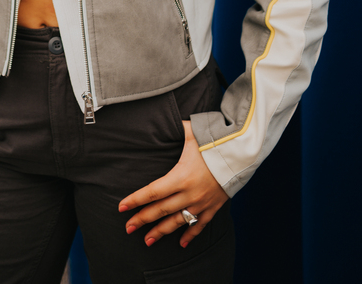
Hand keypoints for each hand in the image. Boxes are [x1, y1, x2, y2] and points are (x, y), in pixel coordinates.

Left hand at [118, 120, 228, 247]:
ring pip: (177, 222)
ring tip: (147, 241)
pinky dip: (190, 235)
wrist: (240, 154)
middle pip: (161, 210)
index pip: (152, 192)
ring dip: (161, 231)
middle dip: (142, 219)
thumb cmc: (213, 141)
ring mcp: (201, 203)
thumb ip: (174, 126)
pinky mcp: (213, 207)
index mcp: (180, 176)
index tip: (121, 207)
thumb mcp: (190, 131)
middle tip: (128, 228)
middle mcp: (189, 194)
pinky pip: (199, 225)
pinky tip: (181, 244)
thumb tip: (160, 118)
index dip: (136, 200)